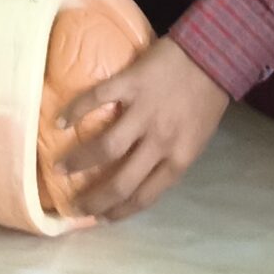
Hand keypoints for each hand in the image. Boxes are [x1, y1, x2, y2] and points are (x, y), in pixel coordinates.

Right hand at [56, 35, 229, 220]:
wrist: (213, 56)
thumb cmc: (205, 100)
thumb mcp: (196, 140)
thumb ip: (170, 158)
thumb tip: (140, 175)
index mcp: (179, 159)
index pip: (145, 196)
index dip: (119, 212)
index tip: (100, 218)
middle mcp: (160, 142)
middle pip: (121, 182)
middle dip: (94, 199)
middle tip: (74, 204)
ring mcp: (144, 112)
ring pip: (105, 148)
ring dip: (78, 162)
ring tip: (59, 169)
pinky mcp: (131, 84)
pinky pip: (97, 99)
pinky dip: (76, 111)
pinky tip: (60, 121)